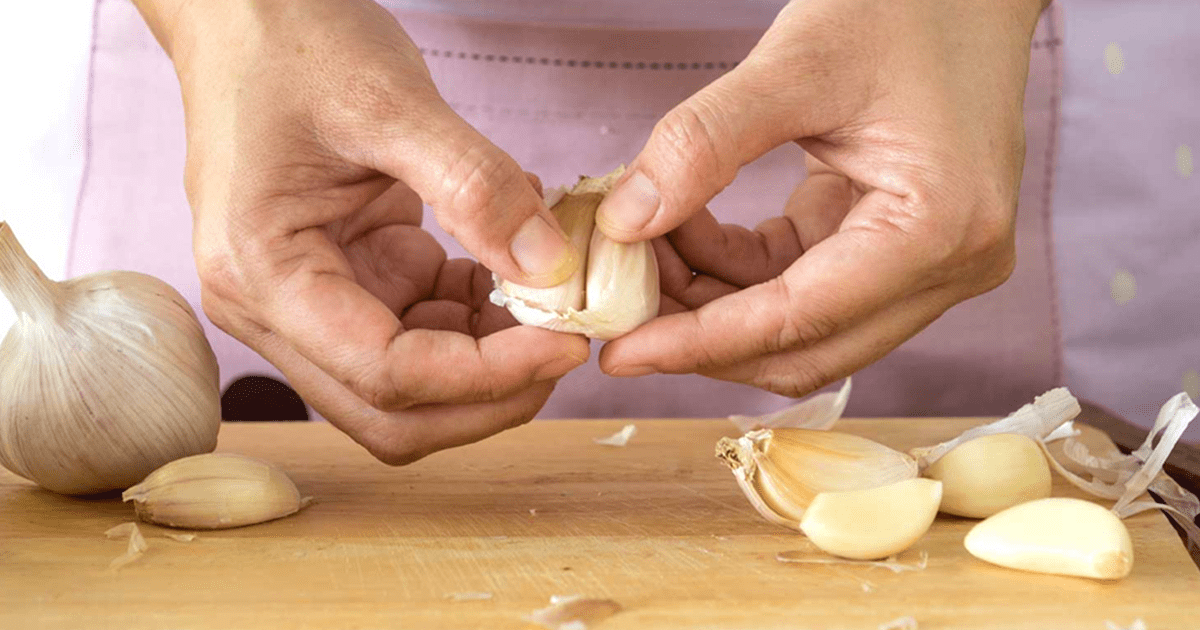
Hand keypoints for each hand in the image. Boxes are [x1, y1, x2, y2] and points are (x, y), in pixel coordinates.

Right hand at [134, 0, 587, 462]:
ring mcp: (308, 302)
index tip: (567, 344)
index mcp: (263, 274)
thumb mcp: (389, 100)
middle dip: (488, 395)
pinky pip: (420, 333)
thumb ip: (474, 186)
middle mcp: (273, 309)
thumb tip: (552, 268)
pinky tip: (513, 268)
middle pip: (392, 410)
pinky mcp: (347, 282)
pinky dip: (475, 319)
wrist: (249, 14)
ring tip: (549, 300)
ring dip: (487, 362)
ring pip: (410, 385)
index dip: (484, 375)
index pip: (384, 371)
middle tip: (567, 346)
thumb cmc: (293, 43)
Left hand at [597, 0, 1045, 395]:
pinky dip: (737, 273)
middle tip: (616, 310)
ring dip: (713, 305)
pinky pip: (802, 288)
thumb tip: (623, 223)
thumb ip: (703, 144)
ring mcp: (928, 266)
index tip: (619, 354)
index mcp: (939, 229)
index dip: (700, 343)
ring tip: (641, 254)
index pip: (800, 319)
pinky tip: (684, 231)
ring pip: (798, 329)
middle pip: (804, 348)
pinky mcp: (899, 252)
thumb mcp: (796, 64)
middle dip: (701, 335)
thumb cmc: (903, 6)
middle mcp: (947, 267)